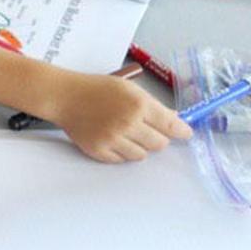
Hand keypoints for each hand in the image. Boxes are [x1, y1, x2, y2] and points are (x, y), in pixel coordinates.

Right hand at [46, 72, 190, 162]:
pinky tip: (113, 139)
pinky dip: (121, 152)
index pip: (171, 125)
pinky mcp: (99, 150)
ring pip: (141, 155)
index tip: (185, 134)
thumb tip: (173, 119)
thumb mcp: (129, 89)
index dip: (181, 131)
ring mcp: (112, 139)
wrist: (65, 97)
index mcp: (139, 105)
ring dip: (139, 147)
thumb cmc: (96, 89)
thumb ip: (152, 105)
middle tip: (147, 131)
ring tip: (127, 134)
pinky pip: (121, 160)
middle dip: (157, 138)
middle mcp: (128, 123)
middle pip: (159, 144)